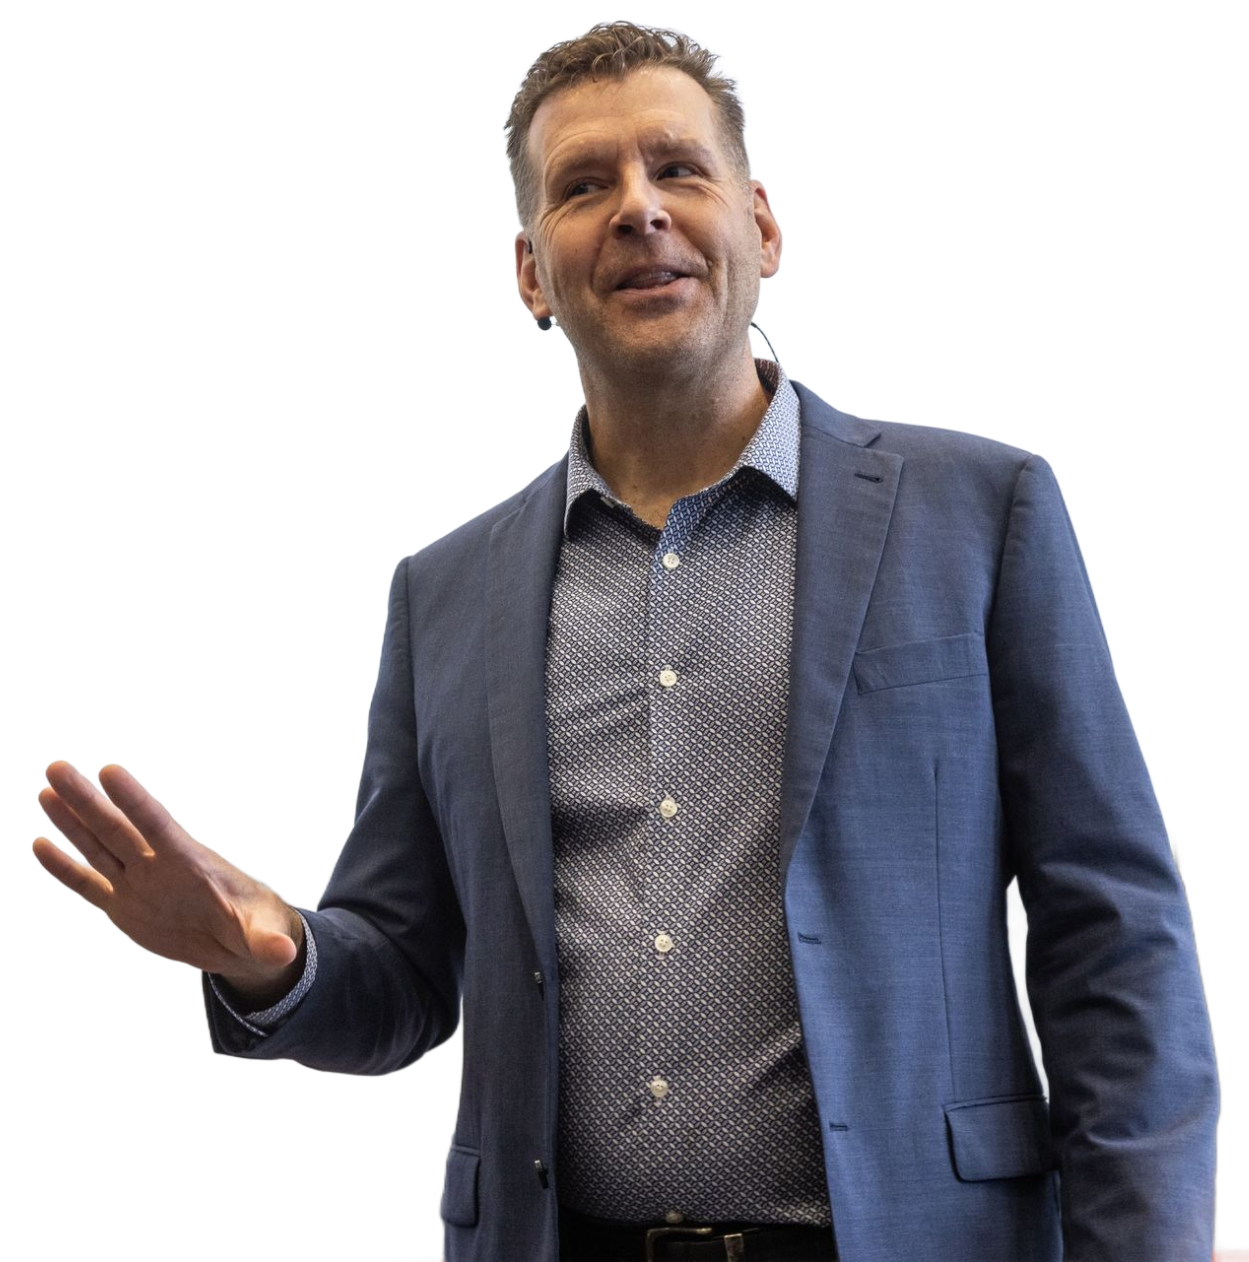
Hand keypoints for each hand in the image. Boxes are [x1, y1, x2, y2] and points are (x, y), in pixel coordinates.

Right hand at [31, 758, 303, 1004]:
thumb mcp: (263, 936)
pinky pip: (88, 884)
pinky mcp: (123, 906)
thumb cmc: (256, 926)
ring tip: (46, 788)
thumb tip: (284, 954)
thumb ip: (267, 942)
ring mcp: (138, 883)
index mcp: (190, 862)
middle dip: (87, 800)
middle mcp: (158, 865)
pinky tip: (39, 843)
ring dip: (71, 820)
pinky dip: (64, 868)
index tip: (109, 770)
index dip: (133, 799)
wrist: (239, 942)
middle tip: (56, 765)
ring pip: (98, 847)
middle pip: (116, 827)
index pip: (156, 824)